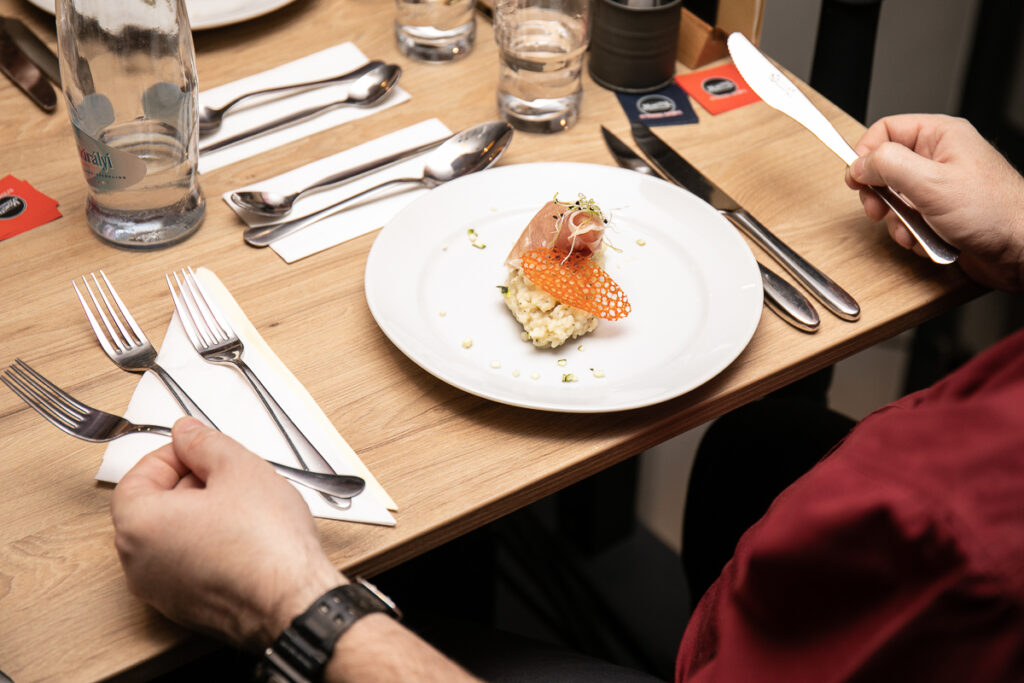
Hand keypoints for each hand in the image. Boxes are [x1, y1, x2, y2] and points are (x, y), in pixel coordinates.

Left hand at [111, 417, 343, 648]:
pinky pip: (188, 565)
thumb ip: (205, 443)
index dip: (171, 455)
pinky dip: (208, 546)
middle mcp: (139, 564)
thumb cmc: (266, 544)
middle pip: (152, 508)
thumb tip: (187, 434)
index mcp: (140, 525)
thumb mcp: (239, 468)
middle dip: (188, 484)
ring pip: (171, 538)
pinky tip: (245, 536)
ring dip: (200, 515)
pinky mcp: (187, 609)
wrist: (294, 601)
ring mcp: (162, 592)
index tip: (198, 447)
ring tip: (242, 504)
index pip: (137, 476)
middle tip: (226, 473)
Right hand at [845, 114, 1023, 290]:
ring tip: (912, 230)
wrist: (1022, 250)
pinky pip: (908, 219)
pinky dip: (910, 233)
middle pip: (885, 167)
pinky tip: (925, 239)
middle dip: (878, 194)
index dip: (866, 154)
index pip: (886, 131)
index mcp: (940, 136)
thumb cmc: (993, 212)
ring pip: (894, 198)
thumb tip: (859, 163)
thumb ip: (888, 167)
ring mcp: (940, 186)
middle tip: (877, 210)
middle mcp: (939, 157)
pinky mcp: (940, 212)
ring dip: (896, 220)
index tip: (856, 179)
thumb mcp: (930, 183)